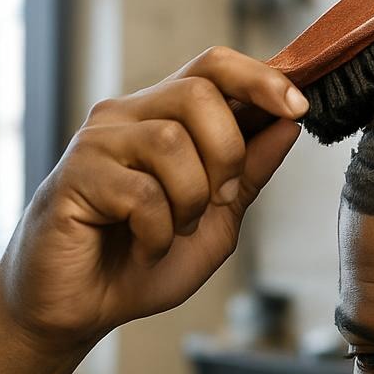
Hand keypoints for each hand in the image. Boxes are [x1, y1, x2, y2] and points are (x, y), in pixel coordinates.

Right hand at [0, 46, 307, 356]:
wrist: (82, 307)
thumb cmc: (144, 260)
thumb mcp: (218, 219)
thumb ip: (250, 173)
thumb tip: (288, 125)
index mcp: (166, 118)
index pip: (214, 66)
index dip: (260, 79)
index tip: (297, 108)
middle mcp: (129, 117)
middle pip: (199, 93)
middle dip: (228, 155)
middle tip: (217, 202)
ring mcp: (98, 142)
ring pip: (170, 140)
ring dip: (190, 200)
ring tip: (174, 230)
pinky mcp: (75, 175)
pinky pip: (141, 191)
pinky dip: (158, 232)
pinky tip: (145, 247)